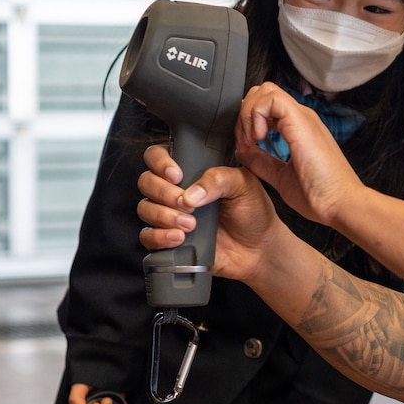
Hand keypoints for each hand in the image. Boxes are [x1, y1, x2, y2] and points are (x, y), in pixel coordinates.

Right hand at [136, 144, 283, 282]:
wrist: (259, 247)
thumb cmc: (253, 211)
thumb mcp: (244, 185)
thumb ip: (218, 179)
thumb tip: (189, 195)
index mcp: (192, 169)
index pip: (159, 156)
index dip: (160, 162)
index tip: (177, 176)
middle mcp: (176, 189)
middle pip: (147, 182)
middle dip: (163, 192)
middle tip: (187, 204)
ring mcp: (170, 214)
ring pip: (145, 208)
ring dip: (163, 215)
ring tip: (191, 224)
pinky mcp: (169, 239)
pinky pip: (147, 236)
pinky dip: (159, 237)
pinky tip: (179, 238)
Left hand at [234, 82, 365, 228]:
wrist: (340, 203)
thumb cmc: (320, 195)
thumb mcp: (280, 176)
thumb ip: (262, 162)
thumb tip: (242, 152)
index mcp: (298, 129)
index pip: (266, 107)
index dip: (247, 122)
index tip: (244, 147)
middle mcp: (301, 119)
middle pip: (263, 93)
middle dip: (245, 114)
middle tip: (244, 141)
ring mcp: (302, 118)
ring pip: (265, 91)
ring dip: (249, 114)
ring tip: (251, 140)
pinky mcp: (301, 121)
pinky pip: (271, 99)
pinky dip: (256, 114)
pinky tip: (259, 137)